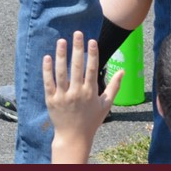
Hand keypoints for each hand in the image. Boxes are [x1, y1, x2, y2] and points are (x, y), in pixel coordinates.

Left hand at [43, 32, 120, 160]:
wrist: (73, 137)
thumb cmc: (91, 120)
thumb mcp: (106, 104)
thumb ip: (115, 86)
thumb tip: (123, 71)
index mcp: (90, 92)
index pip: (92, 69)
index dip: (92, 54)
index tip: (92, 40)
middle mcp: (76, 93)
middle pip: (77, 67)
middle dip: (77, 48)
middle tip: (77, 33)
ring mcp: (62, 96)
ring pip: (61, 72)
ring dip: (61, 55)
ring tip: (61, 41)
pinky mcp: (51, 100)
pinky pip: (48, 82)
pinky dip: (47, 70)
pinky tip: (47, 57)